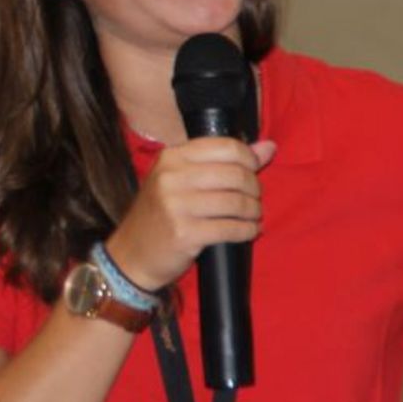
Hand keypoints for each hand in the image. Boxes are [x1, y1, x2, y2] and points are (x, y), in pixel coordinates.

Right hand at [103, 136, 274, 290]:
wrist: (132, 255)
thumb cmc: (161, 214)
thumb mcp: (182, 181)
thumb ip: (224, 161)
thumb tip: (269, 147)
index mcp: (171, 157)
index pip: (225, 147)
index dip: (249, 159)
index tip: (254, 172)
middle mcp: (171, 177)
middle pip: (235, 174)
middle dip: (254, 188)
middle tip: (254, 199)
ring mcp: (176, 206)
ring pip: (236, 202)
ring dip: (253, 211)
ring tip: (252, 216)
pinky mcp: (185, 233)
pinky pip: (231, 228)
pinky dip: (247, 231)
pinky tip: (249, 231)